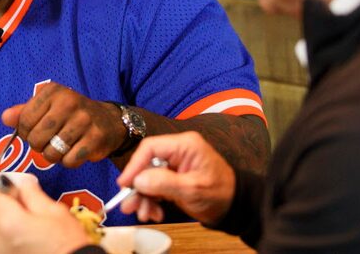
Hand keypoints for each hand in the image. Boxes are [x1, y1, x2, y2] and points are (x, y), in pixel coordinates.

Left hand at [0, 178, 91, 253]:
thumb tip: (24, 184)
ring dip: (14, 226)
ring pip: (1, 230)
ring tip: (37, 230)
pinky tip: (33, 242)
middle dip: (14, 209)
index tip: (21, 190)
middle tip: (35, 211)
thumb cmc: (67, 246)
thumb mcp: (55, 212)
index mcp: (8, 222)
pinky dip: (15, 240)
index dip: (10, 189)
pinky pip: (5, 245)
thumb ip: (33, 194)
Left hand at [1, 82, 125, 166]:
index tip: (34, 131)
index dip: (25, 132)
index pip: (24, 120)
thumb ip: (24, 112)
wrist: (108, 121)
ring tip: (61, 146)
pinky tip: (74, 151)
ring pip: (52, 153)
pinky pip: (69, 161)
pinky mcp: (95, 139)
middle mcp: (69, 102)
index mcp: (52, 92)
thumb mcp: (47, 106)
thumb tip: (5, 118)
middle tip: (48, 141)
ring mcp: (83, 121)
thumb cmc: (70, 114)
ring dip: (53, 156)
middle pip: (36, 139)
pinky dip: (68, 162)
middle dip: (38, 146)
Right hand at [117, 131, 234, 224]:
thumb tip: (139, 180)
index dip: (135, 165)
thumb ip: (164, 183)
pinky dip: (152, 200)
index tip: (125, 184)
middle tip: (130, 205)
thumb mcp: (192, 189)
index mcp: (185, 145)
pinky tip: (154, 213)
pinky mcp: (173, 177)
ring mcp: (175, 165)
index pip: (151, 148)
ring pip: (148, 178)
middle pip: (147, 164)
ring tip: (144, 214)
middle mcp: (177, 151)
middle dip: (138, 187)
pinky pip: (155, 186)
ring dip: (144, 197)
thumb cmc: (220, 194)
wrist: (234, 207)